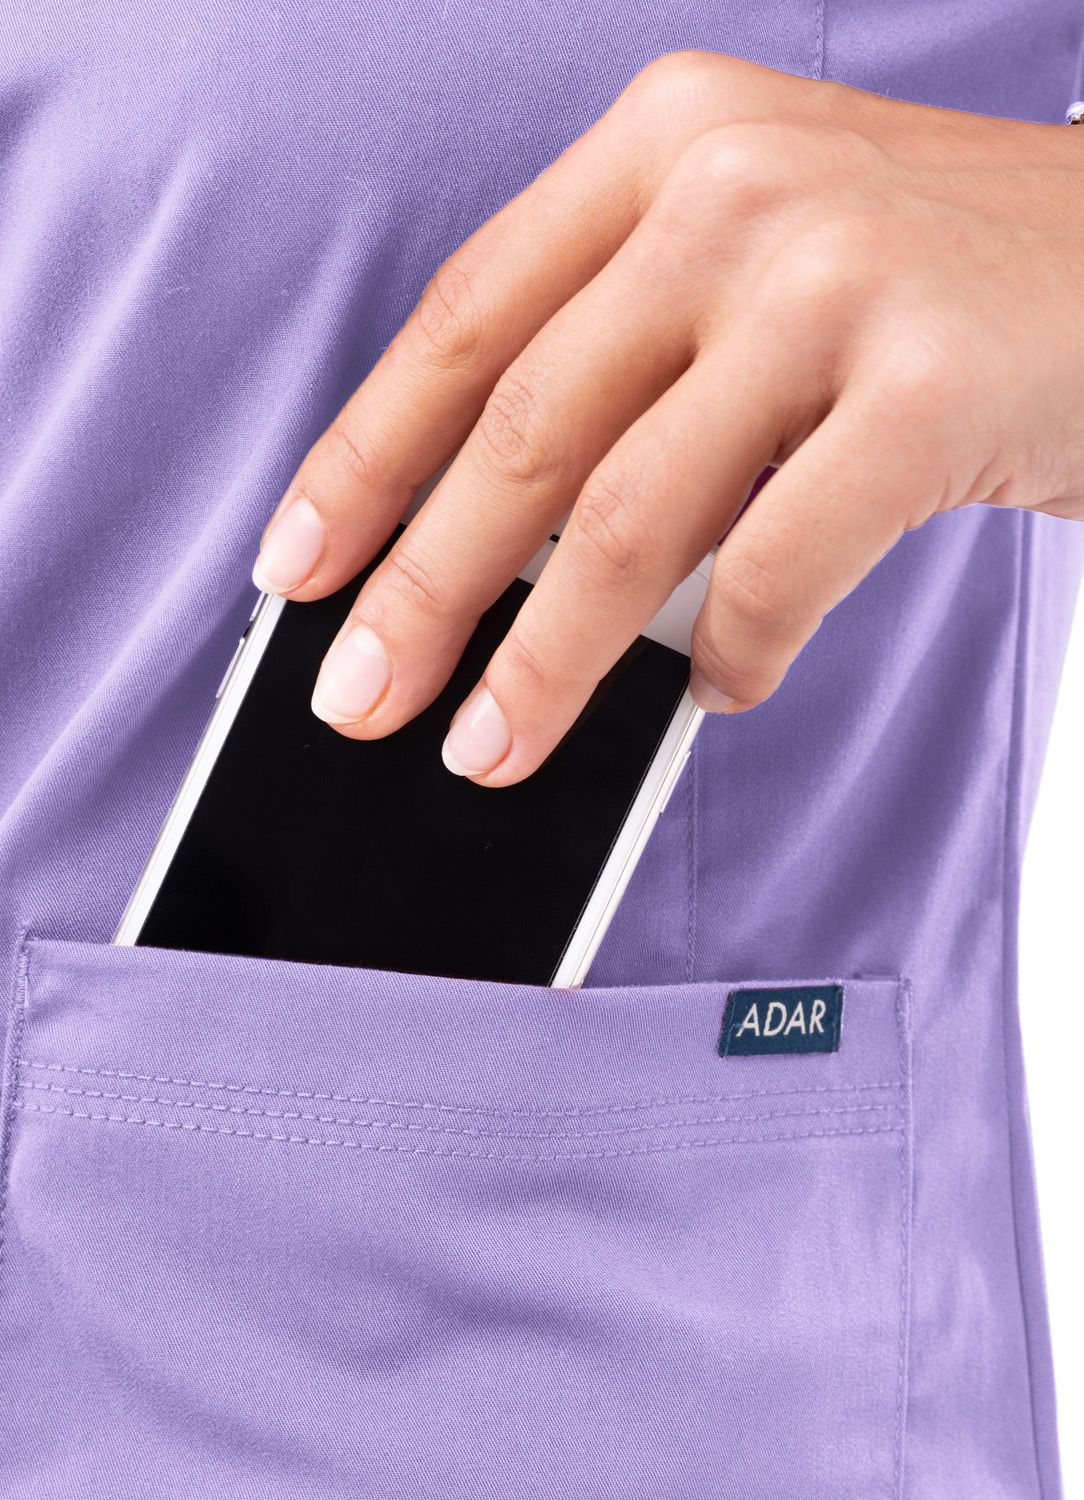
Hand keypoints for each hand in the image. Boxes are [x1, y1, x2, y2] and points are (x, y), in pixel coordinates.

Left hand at [251, 52, 1083, 784]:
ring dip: (546, 661)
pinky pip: (777, 567)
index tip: (297, 567)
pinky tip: (716, 691)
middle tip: (357, 699)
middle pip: (522, 429)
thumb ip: (636, 389)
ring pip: (628, 516)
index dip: (364, 457)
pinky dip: (732, 655)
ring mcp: (834, 279)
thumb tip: (504, 574)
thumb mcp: (763, 280)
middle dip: (421, 590)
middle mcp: (732, 189)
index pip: (466, 321)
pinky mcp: (926, 383)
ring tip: (489, 747)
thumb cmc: (940, 289)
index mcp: (665, 148)